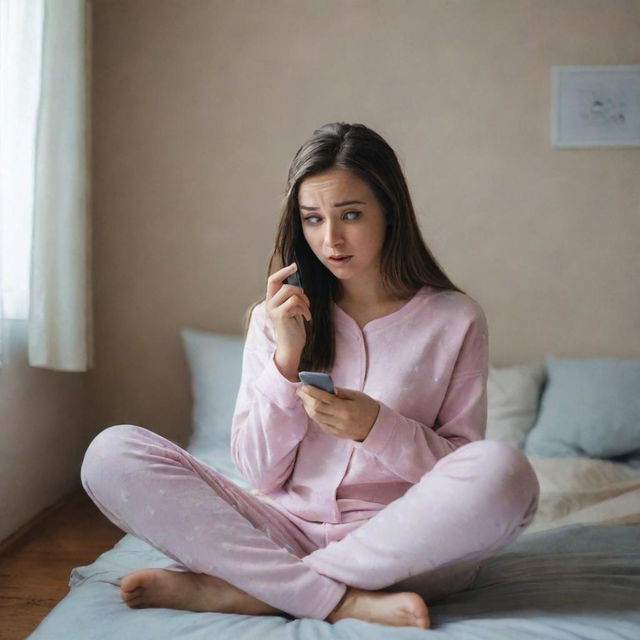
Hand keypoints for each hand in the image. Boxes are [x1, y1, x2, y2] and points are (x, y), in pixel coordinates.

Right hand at [266, 263, 311, 378]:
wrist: (291, 347)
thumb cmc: (294, 329)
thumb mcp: (293, 310)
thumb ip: (292, 297)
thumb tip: (297, 282)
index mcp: (272, 300)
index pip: (273, 280)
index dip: (283, 271)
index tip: (294, 266)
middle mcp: (269, 303)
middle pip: (287, 286)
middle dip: (301, 293)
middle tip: (306, 305)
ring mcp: (273, 309)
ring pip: (292, 292)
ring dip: (304, 302)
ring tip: (306, 313)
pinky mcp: (279, 314)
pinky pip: (295, 302)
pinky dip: (305, 309)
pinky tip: (306, 318)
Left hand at [296, 385, 379, 441]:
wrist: (377, 426)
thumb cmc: (368, 407)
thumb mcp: (356, 395)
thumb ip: (339, 392)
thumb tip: (324, 387)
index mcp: (345, 409)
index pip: (322, 399)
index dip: (311, 392)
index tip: (304, 385)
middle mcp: (339, 420)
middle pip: (316, 409)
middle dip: (306, 399)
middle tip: (300, 391)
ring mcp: (337, 429)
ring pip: (316, 418)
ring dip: (307, 407)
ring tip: (304, 399)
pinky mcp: (336, 434)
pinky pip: (321, 424)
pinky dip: (314, 416)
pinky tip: (312, 409)